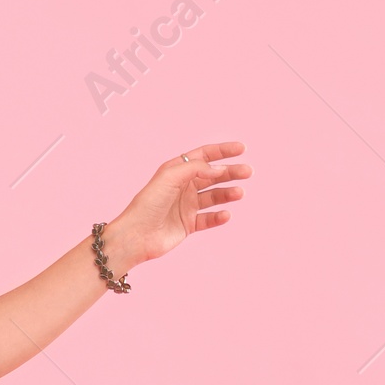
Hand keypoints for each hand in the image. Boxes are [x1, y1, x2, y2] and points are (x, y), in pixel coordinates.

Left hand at [105, 142, 250, 273]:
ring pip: (214, 196)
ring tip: (239, 193)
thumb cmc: (148, 204)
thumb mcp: (170, 177)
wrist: (136, 236)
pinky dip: (219, 217)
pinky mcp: (188, 224)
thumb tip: (217, 168)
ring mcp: (186, 206)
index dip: (222, 151)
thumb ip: (195, 168)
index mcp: (176, 171)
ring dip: (228, 193)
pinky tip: (225, 215)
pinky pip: (209, 219)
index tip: (242, 149)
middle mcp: (183, 187)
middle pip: (213, 175)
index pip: (203, 156)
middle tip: (248, 172)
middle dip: (231, 172)